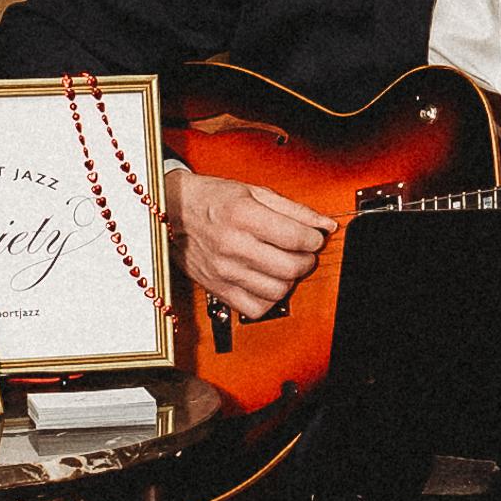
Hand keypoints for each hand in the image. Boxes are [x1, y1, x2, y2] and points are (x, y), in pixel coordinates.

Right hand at [164, 156, 328, 317]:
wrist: (173, 211)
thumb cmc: (213, 198)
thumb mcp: (254, 191)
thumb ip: (294, 209)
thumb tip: (326, 224)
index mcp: (242, 214)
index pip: (295, 237)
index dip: (314, 239)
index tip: (313, 237)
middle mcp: (231, 244)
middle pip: (289, 267)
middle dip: (307, 260)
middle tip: (303, 252)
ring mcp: (223, 270)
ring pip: (276, 290)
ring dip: (290, 280)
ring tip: (285, 265)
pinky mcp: (217, 288)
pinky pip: (254, 308)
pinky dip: (268, 299)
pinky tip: (267, 281)